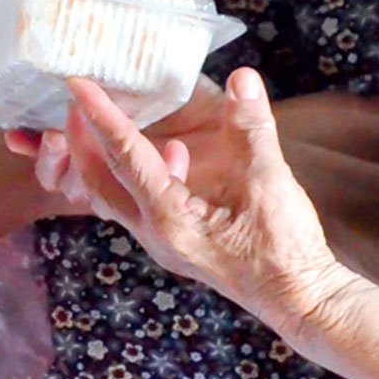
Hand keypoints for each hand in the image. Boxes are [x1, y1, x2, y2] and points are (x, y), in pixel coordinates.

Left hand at [37, 69, 351, 332]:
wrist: (301, 300)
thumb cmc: (286, 249)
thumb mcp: (272, 181)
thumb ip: (253, 127)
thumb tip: (243, 78)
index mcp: (170, 217)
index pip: (123, 156)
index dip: (100, 115)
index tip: (77, 84)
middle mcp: (154, 233)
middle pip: (97, 181)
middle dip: (82, 139)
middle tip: (80, 100)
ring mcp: (162, 242)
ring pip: (112, 196)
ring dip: (105, 157)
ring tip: (112, 120)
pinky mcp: (175, 243)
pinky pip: (137, 204)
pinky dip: (137, 173)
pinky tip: (173, 154)